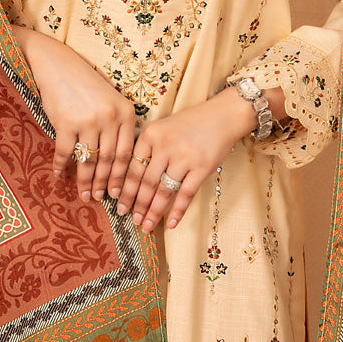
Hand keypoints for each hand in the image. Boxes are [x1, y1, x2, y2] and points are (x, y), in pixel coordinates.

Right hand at [12, 26, 137, 202]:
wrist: (57, 64)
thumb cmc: (85, 84)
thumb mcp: (110, 100)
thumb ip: (117, 126)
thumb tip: (116, 162)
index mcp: (125, 113)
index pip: (126, 153)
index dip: (121, 177)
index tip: (117, 192)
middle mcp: (110, 117)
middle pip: (109, 160)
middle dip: (103, 183)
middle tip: (99, 198)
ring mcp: (88, 120)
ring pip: (88, 160)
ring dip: (85, 180)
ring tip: (83, 194)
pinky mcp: (66, 122)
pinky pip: (65, 152)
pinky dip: (61, 166)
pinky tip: (59, 174)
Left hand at [115, 84, 286, 232]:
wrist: (223, 115)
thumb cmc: (190, 123)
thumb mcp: (162, 127)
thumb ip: (148, 148)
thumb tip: (131, 180)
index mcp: (150, 134)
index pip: (133, 168)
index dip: (125, 190)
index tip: (119, 205)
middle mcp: (165, 145)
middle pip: (146, 182)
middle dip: (137, 205)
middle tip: (131, 220)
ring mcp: (184, 157)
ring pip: (163, 191)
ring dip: (153, 212)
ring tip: (146, 226)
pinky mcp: (201, 167)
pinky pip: (186, 194)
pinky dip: (177, 211)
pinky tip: (171, 223)